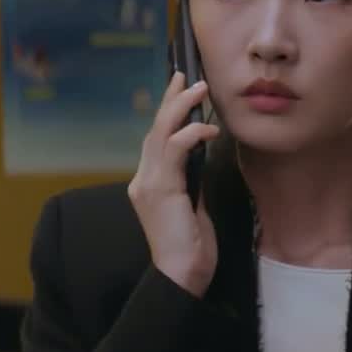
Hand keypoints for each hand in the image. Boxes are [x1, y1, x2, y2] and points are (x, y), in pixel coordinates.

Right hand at [127, 72, 220, 297]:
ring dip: (182, 107)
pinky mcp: (160, 189)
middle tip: (187, 76)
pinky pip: (174, 150)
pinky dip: (192, 134)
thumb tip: (201, 156)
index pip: (157, 139)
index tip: (181, 89)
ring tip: (200, 88)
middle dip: (172, 100)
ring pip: (161, 133)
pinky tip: (209, 129)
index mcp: (148, 182)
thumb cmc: (191, 246)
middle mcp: (143, 179)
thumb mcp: (193, 205)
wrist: (181, 275)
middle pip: (155, 129)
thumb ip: (191, 180)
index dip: (168, 112)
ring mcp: (148, 183)